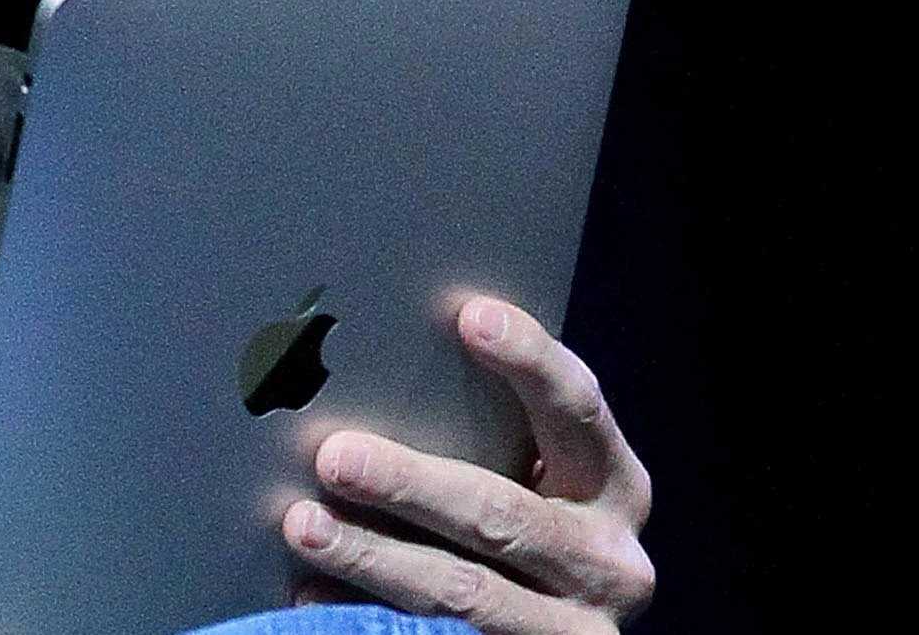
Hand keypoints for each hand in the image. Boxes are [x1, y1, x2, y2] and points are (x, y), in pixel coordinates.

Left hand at [278, 295, 655, 632]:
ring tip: (303, 525)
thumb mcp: (539, 479)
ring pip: (463, 591)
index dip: (530, 363)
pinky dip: (366, 617)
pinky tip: (313, 594)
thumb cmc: (532, 527)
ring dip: (373, 556)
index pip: (578, 411)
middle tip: (334, 455)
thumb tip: (376, 359)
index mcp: (614, 487)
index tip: (471, 316)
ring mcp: (573, 630)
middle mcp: (609, 561)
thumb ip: (494, 432)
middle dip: (410, 482)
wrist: (565, 634)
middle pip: (501, 512)